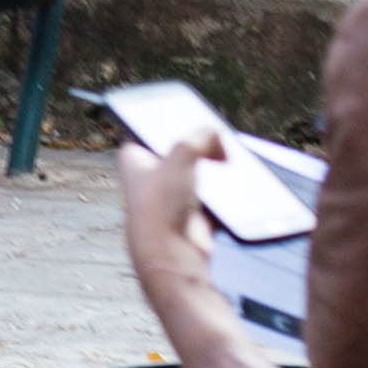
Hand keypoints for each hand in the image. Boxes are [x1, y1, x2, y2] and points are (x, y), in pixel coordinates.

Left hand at [113, 125, 223, 312]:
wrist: (172, 253)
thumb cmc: (161, 205)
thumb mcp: (179, 156)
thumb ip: (197, 137)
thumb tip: (212, 132)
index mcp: (134, 160)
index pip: (145, 133)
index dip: (163, 124)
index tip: (184, 114)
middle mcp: (149, 178)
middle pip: (177, 152)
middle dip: (196, 148)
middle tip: (213, 141)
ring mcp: (171, 198)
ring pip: (196, 174)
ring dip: (211, 170)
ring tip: (226, 160)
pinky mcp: (191, 215)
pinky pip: (211, 196)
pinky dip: (222, 192)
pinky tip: (233, 185)